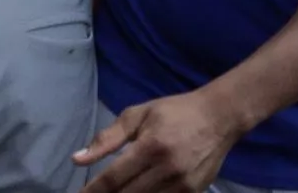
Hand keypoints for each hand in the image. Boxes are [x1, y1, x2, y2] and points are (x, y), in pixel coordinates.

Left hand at [74, 91, 245, 192]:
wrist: (220, 117)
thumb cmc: (175, 112)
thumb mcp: (139, 114)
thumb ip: (108, 138)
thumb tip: (78, 159)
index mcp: (151, 146)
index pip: (114, 178)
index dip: (93, 190)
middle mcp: (167, 169)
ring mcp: (183, 185)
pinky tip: (138, 191)